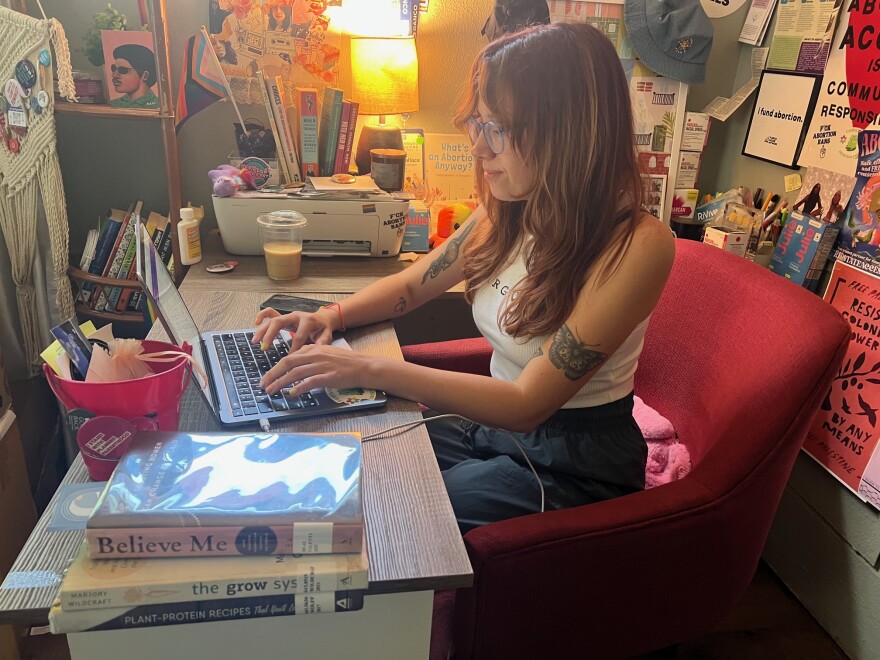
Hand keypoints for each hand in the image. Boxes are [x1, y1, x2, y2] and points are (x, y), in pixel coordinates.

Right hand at [251, 307, 334, 352]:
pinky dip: (262, 316)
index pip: (298, 336)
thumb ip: (323, 341)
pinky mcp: (283, 316)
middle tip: (264, 348)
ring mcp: (288, 315)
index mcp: (308, 321)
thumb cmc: (323, 329)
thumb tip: (317, 349)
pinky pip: (270, 313)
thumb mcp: (326, 335)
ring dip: (262, 330)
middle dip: (270, 335)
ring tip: (255, 341)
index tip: (289, 359)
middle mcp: (296, 316)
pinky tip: (255, 324)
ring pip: (272, 319)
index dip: (294, 348)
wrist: (322, 319)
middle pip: (279, 322)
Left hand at [259, 343, 373, 394]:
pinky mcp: (329, 376)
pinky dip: (299, 388)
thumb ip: (310, 358)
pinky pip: (310, 381)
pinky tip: (291, 393)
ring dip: (281, 382)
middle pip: (288, 363)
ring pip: (296, 373)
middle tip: (263, 384)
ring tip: (272, 390)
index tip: (267, 377)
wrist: (363, 366)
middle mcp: (316, 355)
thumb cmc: (345, 362)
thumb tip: (295, 368)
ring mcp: (322, 365)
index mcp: (313, 348)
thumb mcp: (325, 354)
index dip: (275, 368)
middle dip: (272, 374)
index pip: (289, 357)